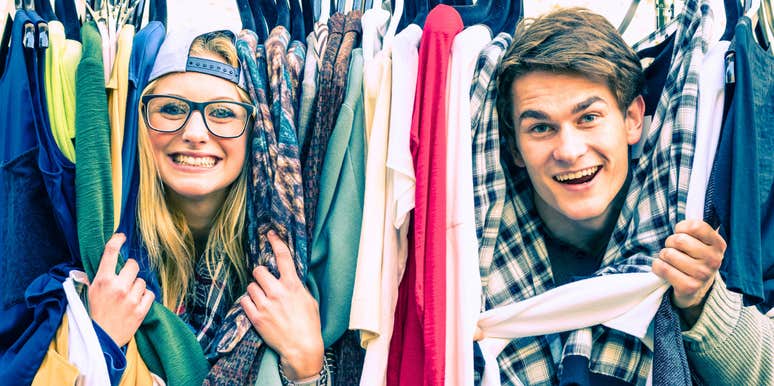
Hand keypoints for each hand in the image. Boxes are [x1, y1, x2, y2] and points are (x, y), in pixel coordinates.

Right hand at [88, 233, 153, 346]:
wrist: (101, 339)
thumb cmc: (94, 313)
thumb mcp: (90, 292)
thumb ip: (96, 276)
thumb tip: (103, 260)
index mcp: (102, 280)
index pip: (110, 253)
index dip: (117, 240)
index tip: (121, 236)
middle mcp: (117, 287)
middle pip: (133, 264)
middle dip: (130, 270)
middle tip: (125, 279)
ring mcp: (130, 298)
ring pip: (142, 280)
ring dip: (137, 286)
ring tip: (128, 296)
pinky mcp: (141, 309)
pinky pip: (150, 293)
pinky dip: (145, 297)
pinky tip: (136, 303)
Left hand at [240, 231, 323, 379]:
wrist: (301, 348)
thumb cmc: (309, 325)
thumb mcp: (309, 300)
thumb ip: (297, 287)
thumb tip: (289, 278)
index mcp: (293, 285)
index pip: (283, 257)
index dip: (276, 242)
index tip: (270, 234)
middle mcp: (278, 292)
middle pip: (259, 270)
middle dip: (261, 274)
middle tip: (265, 282)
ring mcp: (265, 305)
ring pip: (250, 286)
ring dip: (255, 290)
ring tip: (263, 299)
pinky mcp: (256, 317)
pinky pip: (244, 301)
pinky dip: (248, 303)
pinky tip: (256, 308)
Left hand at [652, 220, 725, 325]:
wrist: (696, 289)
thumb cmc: (694, 258)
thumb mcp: (702, 242)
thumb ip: (697, 227)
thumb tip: (690, 202)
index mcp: (719, 244)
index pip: (695, 226)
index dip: (681, 227)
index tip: (681, 233)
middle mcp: (714, 260)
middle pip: (678, 240)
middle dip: (670, 243)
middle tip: (674, 250)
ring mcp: (703, 275)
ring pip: (668, 254)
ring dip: (663, 256)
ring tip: (671, 261)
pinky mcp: (689, 287)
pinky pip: (662, 268)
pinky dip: (657, 266)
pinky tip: (664, 269)